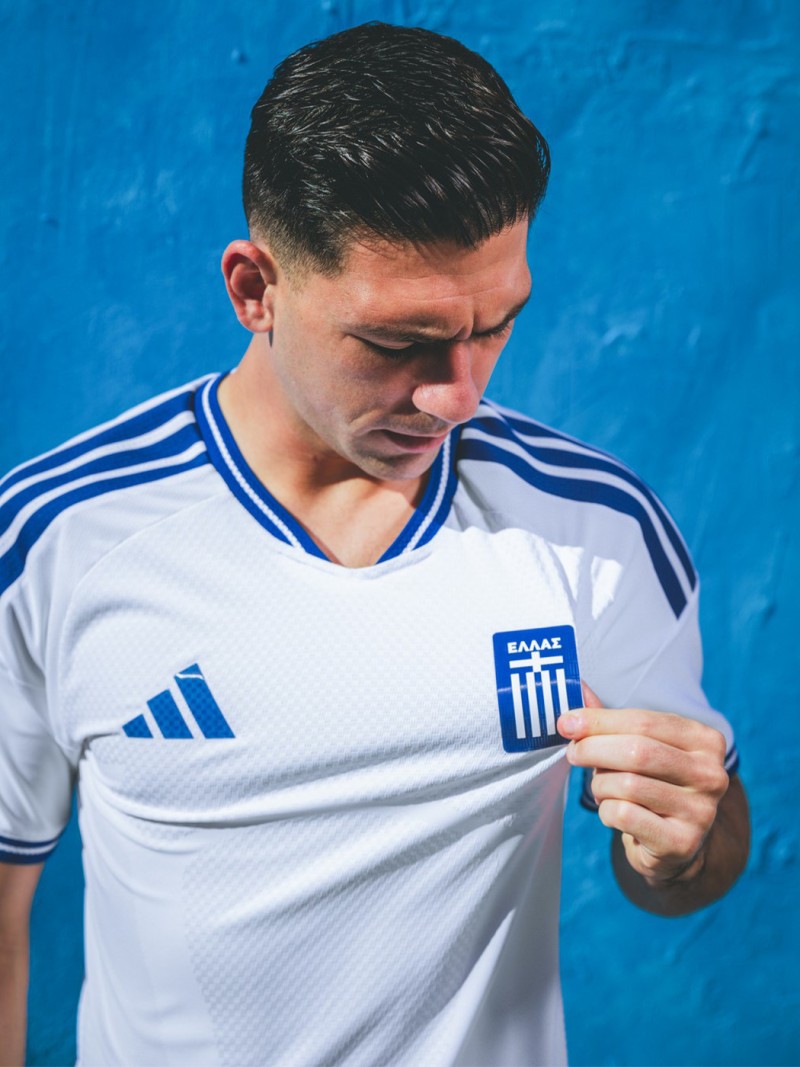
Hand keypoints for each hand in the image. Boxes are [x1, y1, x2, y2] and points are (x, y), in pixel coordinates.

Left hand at [557, 684, 729, 883]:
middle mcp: (711, 774)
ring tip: (602, 788)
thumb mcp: (638, 746)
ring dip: (600, 785)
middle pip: (637, 751)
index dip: (599, 720)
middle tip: (573, 754)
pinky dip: (606, 811)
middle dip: (593, 749)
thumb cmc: (651, 783)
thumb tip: (577, 687)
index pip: (644, 721)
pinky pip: (625, 815)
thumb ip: (609, 720)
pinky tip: (614, 812)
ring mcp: (702, 811)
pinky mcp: (683, 842)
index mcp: (705, 740)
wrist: (673, 843)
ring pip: (627, 785)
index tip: (566, 723)